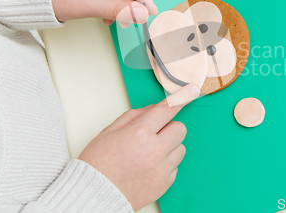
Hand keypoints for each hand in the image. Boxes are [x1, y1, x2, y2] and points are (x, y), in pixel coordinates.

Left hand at [50, 0, 157, 25]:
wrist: (32, 0)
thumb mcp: (89, 5)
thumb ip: (117, 10)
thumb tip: (140, 14)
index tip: (151, 11)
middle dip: (131, 2)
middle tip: (136, 18)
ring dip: (120, 5)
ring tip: (116, 19)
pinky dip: (111, 4)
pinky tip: (107, 16)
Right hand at [78, 84, 200, 210]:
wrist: (93, 196)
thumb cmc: (98, 163)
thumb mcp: (110, 131)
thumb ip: (135, 116)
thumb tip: (154, 108)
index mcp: (139, 134)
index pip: (167, 110)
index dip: (181, 98)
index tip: (192, 90)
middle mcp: (154, 151)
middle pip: (179, 129)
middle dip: (168, 128)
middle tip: (153, 135)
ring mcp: (162, 169)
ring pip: (181, 148)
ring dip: (169, 147)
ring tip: (148, 154)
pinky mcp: (165, 183)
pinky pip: (175, 166)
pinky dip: (166, 165)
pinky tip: (148, 167)